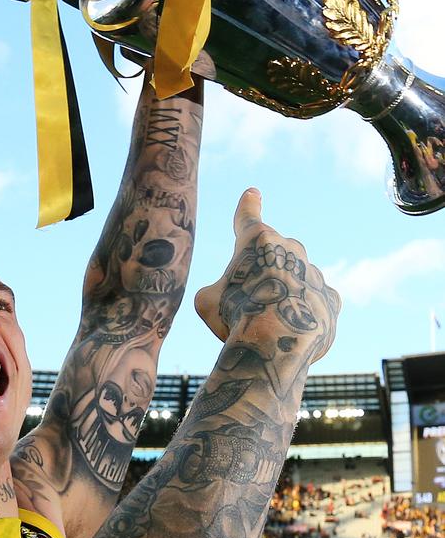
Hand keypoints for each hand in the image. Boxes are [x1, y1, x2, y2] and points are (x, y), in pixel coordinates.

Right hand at [194, 188, 339, 366]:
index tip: (252, 194)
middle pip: (273, 256)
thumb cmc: (235, 317)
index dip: (248, 205)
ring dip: (285, 295)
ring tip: (271, 325)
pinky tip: (292, 330)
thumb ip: (216, 292)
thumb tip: (229, 299)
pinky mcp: (331, 297)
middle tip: (251, 302)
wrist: (278, 344)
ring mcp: (314, 272)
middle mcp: (290, 248)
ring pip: (296, 279)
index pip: (248, 216)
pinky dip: (303, 312)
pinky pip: (314, 300)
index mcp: (256, 241)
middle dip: (263, 273)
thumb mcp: (207, 302)